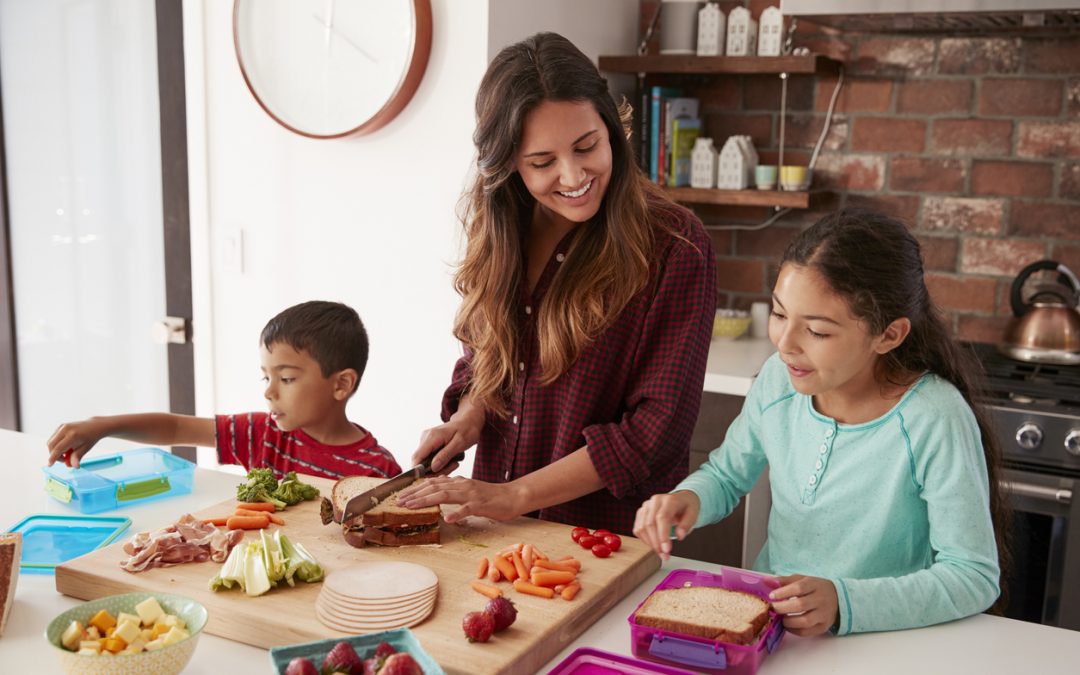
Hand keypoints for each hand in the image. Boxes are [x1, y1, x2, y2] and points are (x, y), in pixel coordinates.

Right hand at [47, 418, 108, 467]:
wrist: (94, 425)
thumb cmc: (91, 437)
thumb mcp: (86, 448)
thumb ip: (77, 457)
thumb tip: (74, 466)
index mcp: (73, 435)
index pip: (58, 448)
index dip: (53, 458)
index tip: (50, 465)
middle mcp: (65, 429)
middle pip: (51, 445)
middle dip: (54, 455)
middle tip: (64, 459)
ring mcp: (62, 426)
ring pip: (50, 442)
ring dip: (55, 450)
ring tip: (67, 452)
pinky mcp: (60, 426)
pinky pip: (53, 438)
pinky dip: (56, 445)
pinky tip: (66, 446)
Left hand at [396, 476, 522, 522]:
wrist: (513, 496)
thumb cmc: (490, 496)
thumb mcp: (468, 491)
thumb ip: (453, 490)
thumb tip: (437, 490)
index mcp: (458, 482)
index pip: (433, 483)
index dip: (416, 489)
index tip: (401, 496)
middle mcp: (462, 485)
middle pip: (434, 488)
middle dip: (414, 495)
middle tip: (399, 502)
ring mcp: (471, 494)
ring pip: (445, 495)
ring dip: (427, 501)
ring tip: (412, 507)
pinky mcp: (481, 504)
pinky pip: (467, 509)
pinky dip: (457, 513)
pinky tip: (447, 518)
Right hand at [411, 398, 484, 472]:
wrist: (469, 420)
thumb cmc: (467, 430)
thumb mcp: (460, 443)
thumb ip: (445, 455)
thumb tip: (433, 468)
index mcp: (432, 437)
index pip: (417, 457)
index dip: (420, 472)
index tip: (433, 478)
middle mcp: (425, 437)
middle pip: (421, 462)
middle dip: (434, 471)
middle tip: (452, 468)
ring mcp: (426, 440)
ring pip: (425, 461)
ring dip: (439, 467)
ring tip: (454, 463)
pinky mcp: (429, 443)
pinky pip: (429, 458)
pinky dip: (439, 463)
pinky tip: (451, 460)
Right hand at [632, 490, 699, 560]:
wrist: (681, 499)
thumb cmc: (686, 507)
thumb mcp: (693, 514)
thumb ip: (687, 525)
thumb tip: (680, 536)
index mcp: (669, 500)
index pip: (662, 518)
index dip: (663, 535)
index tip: (667, 550)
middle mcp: (655, 501)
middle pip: (650, 524)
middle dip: (656, 543)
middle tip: (665, 556)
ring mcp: (646, 506)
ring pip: (642, 528)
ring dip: (650, 544)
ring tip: (661, 553)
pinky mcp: (641, 513)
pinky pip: (638, 529)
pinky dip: (645, 540)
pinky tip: (655, 544)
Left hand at [768, 574, 838, 636]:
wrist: (838, 598)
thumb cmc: (815, 588)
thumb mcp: (802, 579)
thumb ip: (784, 581)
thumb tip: (765, 581)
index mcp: (814, 585)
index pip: (798, 588)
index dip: (783, 592)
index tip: (771, 595)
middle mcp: (821, 599)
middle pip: (800, 605)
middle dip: (782, 608)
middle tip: (772, 608)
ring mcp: (823, 614)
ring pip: (804, 621)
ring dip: (788, 621)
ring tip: (780, 618)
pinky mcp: (823, 626)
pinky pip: (807, 632)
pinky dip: (794, 630)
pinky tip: (788, 625)